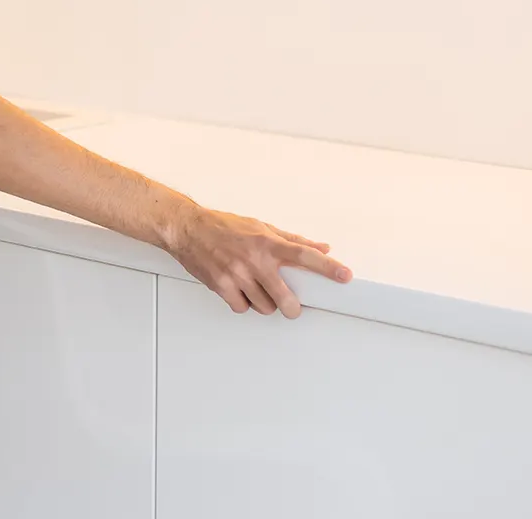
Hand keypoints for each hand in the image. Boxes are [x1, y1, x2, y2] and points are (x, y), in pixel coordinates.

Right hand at [166, 208, 352, 318]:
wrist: (187, 228)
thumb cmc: (223, 226)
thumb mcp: (260, 227)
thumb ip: (291, 240)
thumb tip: (321, 248)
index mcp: (267, 243)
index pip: (304, 255)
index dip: (327, 267)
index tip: (345, 275)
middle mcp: (254, 260)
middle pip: (285, 297)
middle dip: (291, 307)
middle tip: (290, 305)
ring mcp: (237, 274)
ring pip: (264, 307)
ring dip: (264, 303)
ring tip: (256, 290)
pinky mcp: (221, 285)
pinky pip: (241, 307)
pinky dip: (243, 304)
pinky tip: (239, 292)